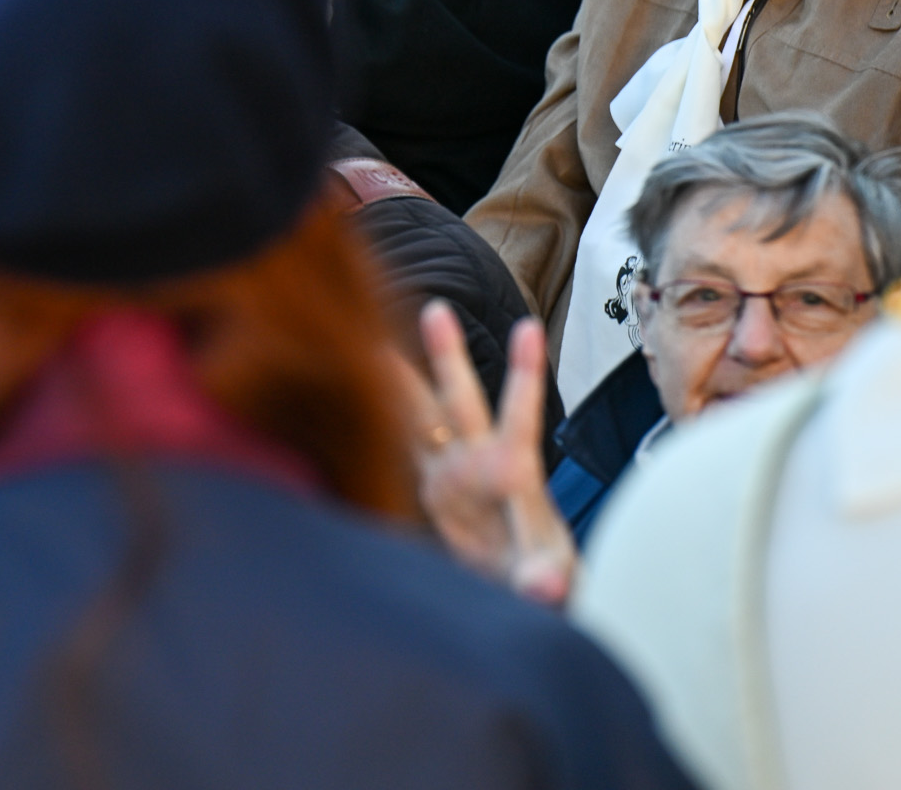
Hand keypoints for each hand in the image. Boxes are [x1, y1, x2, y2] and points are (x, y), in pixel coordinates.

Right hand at [400, 306, 579, 606]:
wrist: (528, 591)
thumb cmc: (549, 580)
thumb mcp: (553, 581)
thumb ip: (546, 580)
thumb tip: (543, 587)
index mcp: (517, 476)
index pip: (519, 419)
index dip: (523, 373)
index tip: (530, 327)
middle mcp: (480, 465)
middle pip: (461, 403)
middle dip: (448, 357)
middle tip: (436, 309)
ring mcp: (450, 478)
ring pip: (419, 419)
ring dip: (397, 383)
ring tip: (370, 344)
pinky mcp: (429, 495)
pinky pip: (398, 452)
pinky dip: (374, 422)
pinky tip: (347, 396)